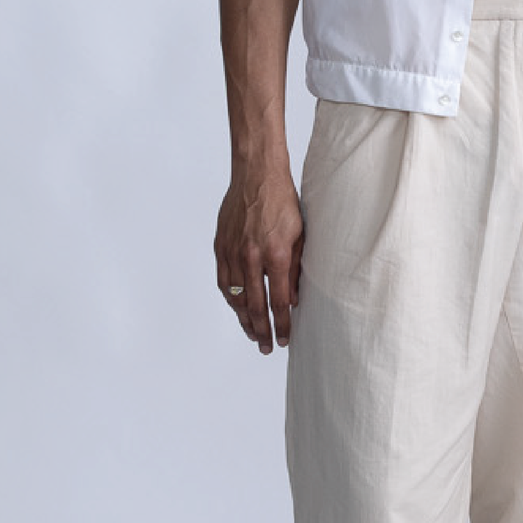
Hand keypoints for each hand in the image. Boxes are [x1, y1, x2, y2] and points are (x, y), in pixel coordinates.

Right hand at [215, 160, 304, 349]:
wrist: (256, 175)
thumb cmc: (283, 202)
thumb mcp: (300, 235)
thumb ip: (297, 269)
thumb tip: (294, 299)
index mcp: (275, 255)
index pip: (278, 301)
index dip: (281, 324)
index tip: (284, 339)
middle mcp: (251, 257)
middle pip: (254, 305)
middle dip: (262, 330)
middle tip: (266, 347)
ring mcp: (232, 253)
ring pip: (235, 297)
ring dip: (243, 319)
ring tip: (252, 333)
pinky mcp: (221, 247)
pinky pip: (223, 281)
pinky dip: (230, 299)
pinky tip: (236, 309)